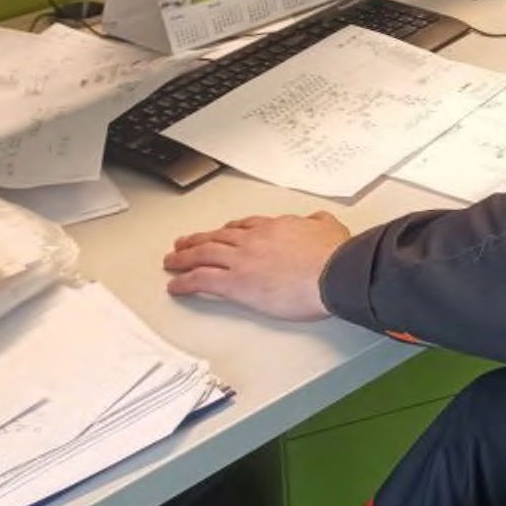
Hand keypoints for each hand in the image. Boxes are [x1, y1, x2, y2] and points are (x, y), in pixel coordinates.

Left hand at [163, 211, 351, 319]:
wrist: (332, 273)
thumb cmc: (334, 256)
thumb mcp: (330, 227)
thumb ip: (319, 222)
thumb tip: (317, 219)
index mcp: (275, 227)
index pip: (245, 226)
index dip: (229, 230)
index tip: (221, 232)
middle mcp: (253, 240)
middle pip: (218, 237)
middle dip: (199, 240)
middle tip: (184, 243)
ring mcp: (242, 260)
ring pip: (204, 254)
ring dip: (184, 257)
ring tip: (172, 260)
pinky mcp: (236, 284)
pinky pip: (202, 280)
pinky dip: (185, 282)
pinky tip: (175, 285)